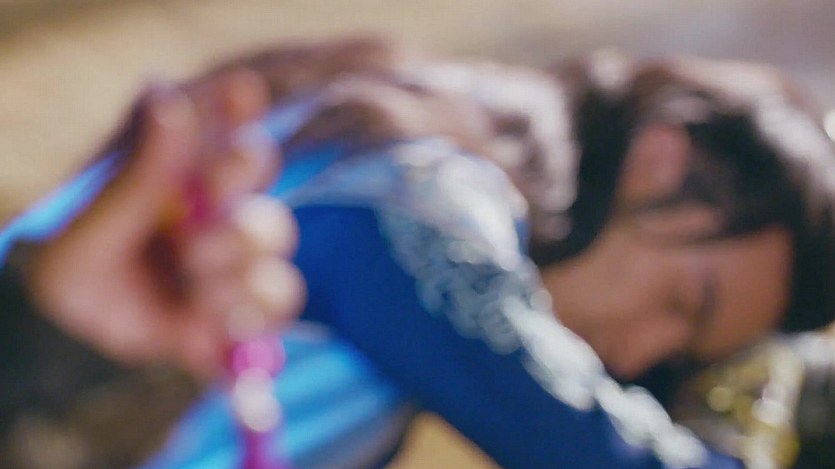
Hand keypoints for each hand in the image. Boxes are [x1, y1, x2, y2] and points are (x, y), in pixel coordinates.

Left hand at [26, 71, 303, 376]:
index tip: (242, 90)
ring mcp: (236, 245)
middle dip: (236, 170)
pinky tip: (207, 314)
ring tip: (189, 275)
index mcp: (168, 164)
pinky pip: (280, 291)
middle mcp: (208, 195)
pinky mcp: (254, 296)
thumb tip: (168, 96)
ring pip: (270, 230)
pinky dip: (246, 305)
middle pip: (254, 157)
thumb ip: (136, 177)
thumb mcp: (89, 233)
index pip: (208, 113)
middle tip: (208, 191)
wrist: (91, 348)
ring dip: (230, 253)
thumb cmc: (80, 277)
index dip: (232, 98)